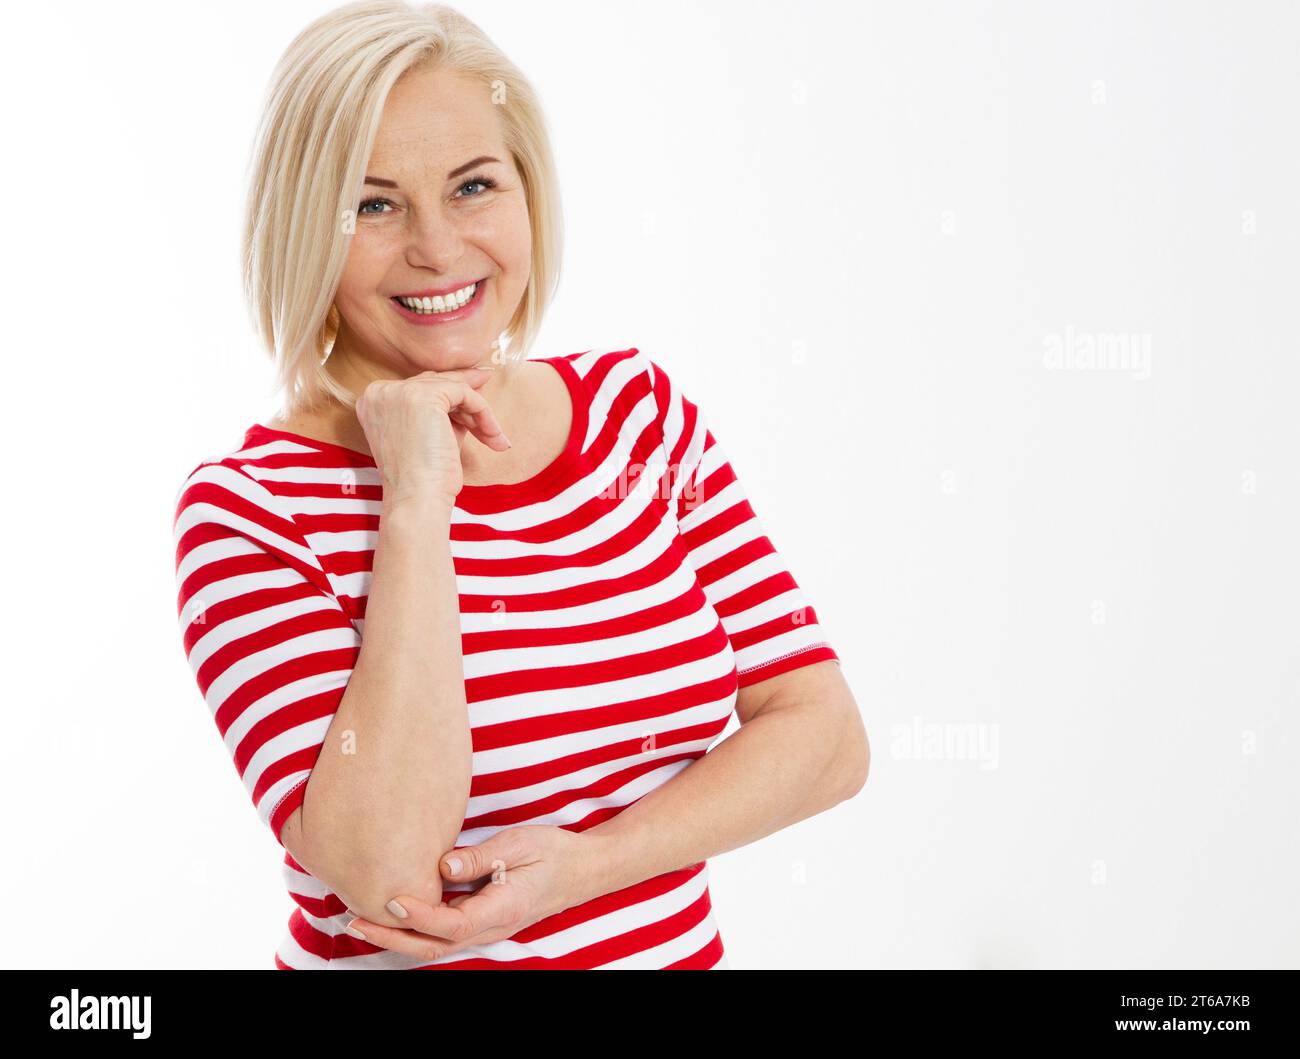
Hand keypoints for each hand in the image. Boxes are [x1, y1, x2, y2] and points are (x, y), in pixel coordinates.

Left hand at [343, 825, 606, 962]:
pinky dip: (415, 929)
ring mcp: (488, 928)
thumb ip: (482, 857)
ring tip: (360, 920)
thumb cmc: (553, 852)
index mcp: (503, 909)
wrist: (582, 870)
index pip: (452, 923)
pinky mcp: (483, 920)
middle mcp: (492, 926)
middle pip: (435, 945)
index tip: (390, 899)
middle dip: (392, 938)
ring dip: (398, 937)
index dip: (418, 916)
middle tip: (353, 922)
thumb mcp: (521, 843)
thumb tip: (442, 866)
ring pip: (436, 944)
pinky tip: (394, 914)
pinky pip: (444, 933)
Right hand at [355, 365, 508, 508]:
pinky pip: (465, 394)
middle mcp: (380, 391)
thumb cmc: (424, 478)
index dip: (450, 393)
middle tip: (489, 384)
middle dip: (468, 395)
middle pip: (436, 382)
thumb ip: (443, 411)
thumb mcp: (429, 434)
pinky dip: (483, 413)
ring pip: (453, 387)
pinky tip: (493, 434)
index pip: (419, 386)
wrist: (417, 499)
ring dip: (479, 412)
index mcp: (373, 401)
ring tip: (495, 436)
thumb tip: (473, 388)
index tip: (474, 396)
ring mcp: (399, 391)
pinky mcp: (423, 396)